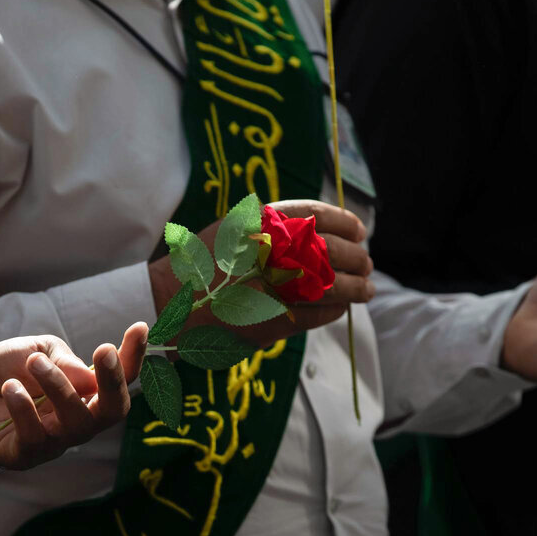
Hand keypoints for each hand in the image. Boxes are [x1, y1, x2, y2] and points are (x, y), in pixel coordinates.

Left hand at [0, 324, 149, 469]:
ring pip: (75, 423)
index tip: (140, 327)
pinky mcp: (25, 456)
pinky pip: (35, 437)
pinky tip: (9, 388)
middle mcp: (78, 420)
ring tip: (34, 363)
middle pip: (112, 411)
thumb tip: (88, 377)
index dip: (133, 356)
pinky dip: (24, 408)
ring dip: (59, 387)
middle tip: (102, 350)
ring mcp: (54, 441)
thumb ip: (61, 359)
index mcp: (86, 392)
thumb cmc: (6, 372)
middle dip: (113, 382)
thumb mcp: (34, 351)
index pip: (119, 379)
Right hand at [148, 200, 373, 346]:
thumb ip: (271, 229)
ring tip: (366, 290)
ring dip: (355, 288)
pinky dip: (336, 309)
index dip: (346, 223)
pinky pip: (320, 313)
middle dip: (356, 258)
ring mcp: (275, 287)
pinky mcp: (276, 319)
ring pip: (333, 285)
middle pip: (332, 251)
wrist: (170, 305)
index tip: (359, 230)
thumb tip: (318, 232)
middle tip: (366, 264)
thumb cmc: (200, 268)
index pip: (318, 216)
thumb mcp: (233, 233)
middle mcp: (270, 251)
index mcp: (260, 224)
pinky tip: (340, 307)